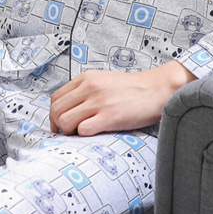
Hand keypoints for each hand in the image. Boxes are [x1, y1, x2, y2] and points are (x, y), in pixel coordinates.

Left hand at [49, 61, 195, 136]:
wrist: (157, 89)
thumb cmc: (132, 89)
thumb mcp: (103, 81)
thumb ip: (85, 90)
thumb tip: (69, 109)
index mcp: (86, 78)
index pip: (55, 98)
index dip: (54, 115)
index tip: (61, 125)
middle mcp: (89, 88)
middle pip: (56, 111)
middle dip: (59, 125)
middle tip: (69, 133)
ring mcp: (99, 102)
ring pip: (65, 121)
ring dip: (70, 132)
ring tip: (83, 133)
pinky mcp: (110, 116)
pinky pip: (83, 130)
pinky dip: (85, 135)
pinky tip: (96, 133)